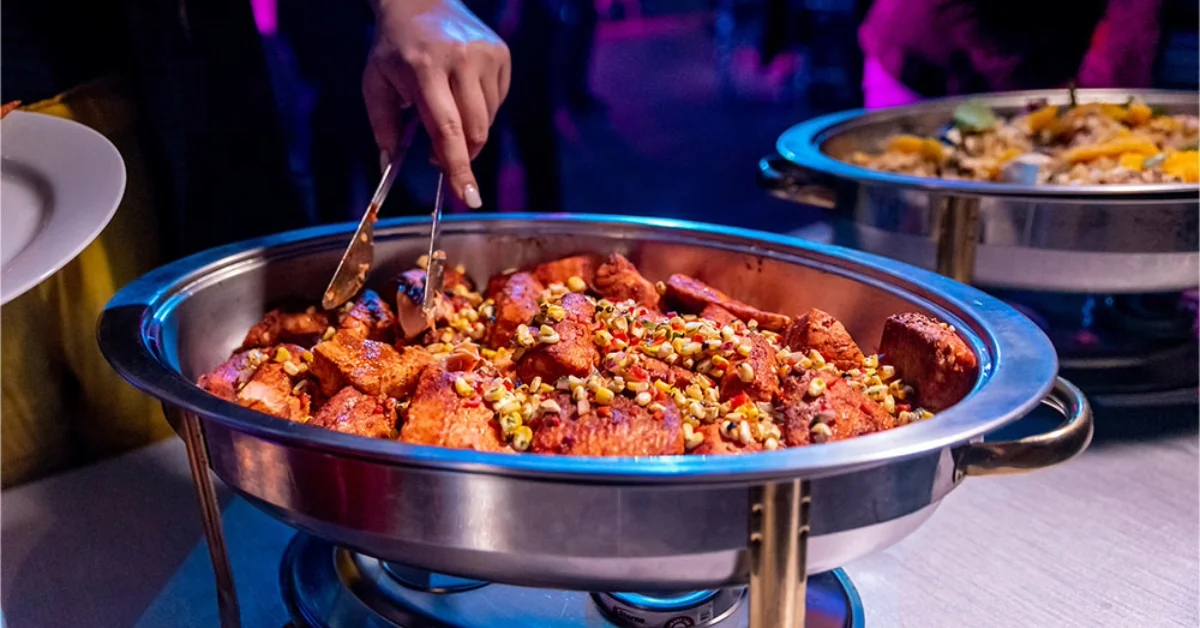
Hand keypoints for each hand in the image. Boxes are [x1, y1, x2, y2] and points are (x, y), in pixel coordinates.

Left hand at [363, 0, 510, 207]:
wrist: (421, 1)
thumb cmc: (395, 49)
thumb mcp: (376, 83)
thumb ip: (383, 128)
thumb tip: (388, 169)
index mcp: (426, 67)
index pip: (447, 129)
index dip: (458, 167)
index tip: (468, 197)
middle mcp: (462, 59)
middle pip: (475, 131)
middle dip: (461, 155)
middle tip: (439, 158)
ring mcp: (487, 55)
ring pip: (488, 121)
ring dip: (468, 131)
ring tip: (446, 108)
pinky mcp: (502, 54)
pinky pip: (497, 103)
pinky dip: (480, 110)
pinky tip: (461, 91)